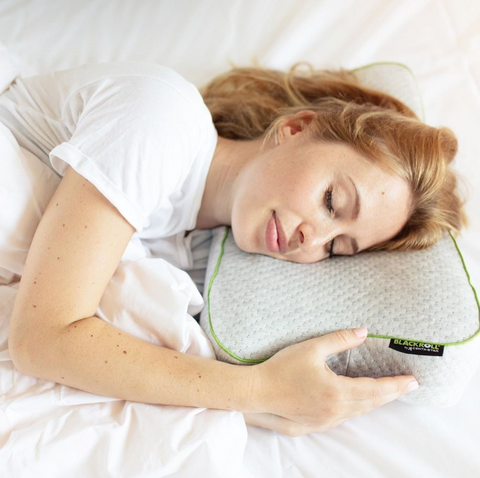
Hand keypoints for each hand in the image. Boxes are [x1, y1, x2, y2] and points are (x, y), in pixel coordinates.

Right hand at [247, 328, 418, 436]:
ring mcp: (325, 420)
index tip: (413, 382)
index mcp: (337, 391)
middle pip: (371, 404)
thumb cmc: (282, 368)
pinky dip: (359, 409)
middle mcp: (335, 410)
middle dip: (391, 395)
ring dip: (376, 402)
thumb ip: (339, 340)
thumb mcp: (311, 348)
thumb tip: (363, 332)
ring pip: (359, 412)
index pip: (375, 389)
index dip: (396, 385)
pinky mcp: (316, 425)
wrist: (257, 392)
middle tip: (408, 387)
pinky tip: (358, 403)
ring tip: (387, 393)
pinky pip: (345, 417)